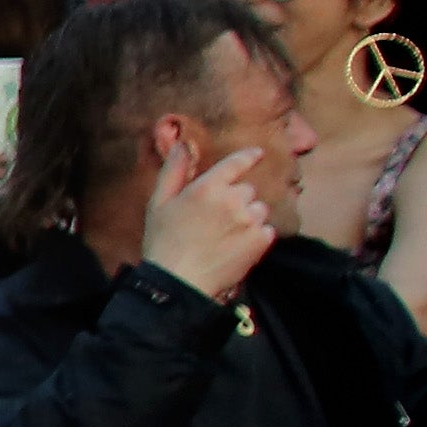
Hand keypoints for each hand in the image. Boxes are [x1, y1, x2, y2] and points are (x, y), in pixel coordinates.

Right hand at [132, 126, 286, 303]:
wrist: (179, 282)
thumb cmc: (164, 242)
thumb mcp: (159, 203)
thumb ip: (174, 170)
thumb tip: (182, 144)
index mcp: (208, 187)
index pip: (238, 162)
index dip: (249, 157)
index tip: (257, 154)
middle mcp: (233, 200)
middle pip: (248, 190)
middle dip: (236, 199)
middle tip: (216, 218)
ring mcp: (250, 221)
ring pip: (259, 209)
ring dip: (248, 217)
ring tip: (227, 234)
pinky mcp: (261, 241)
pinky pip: (267, 230)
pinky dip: (256, 236)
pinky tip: (236, 246)